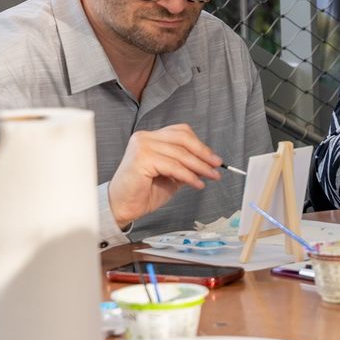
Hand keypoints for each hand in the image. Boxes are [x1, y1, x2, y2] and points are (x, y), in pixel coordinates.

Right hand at [107, 124, 222, 228]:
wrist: (122, 206)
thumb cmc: (144, 191)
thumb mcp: (172, 174)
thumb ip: (186, 165)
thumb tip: (209, 162)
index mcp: (151, 137)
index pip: (181, 133)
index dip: (200, 145)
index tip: (214, 159)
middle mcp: (144, 138)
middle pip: (183, 138)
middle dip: (204, 153)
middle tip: (217, 166)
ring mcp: (142, 146)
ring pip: (180, 153)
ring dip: (200, 167)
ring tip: (210, 177)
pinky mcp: (141, 159)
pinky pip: (173, 166)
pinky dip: (189, 176)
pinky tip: (196, 183)